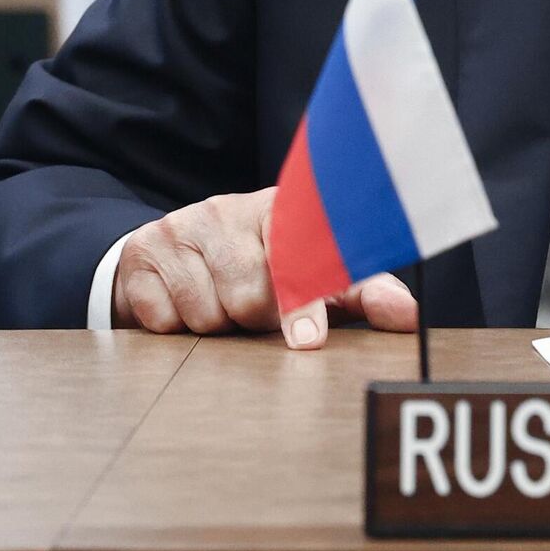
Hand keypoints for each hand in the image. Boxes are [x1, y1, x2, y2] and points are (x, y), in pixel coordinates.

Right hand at [110, 187, 418, 349]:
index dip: (302, 302)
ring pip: (206, 311)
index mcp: (277, 209)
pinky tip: (182, 306)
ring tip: (221, 307)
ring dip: (216, 326)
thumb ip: (360, 292)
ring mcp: (178, 229)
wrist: (169, 253)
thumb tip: (409, 316)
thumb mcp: (309, 273)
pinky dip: (175, 326)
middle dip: (255, 320)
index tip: (309, 342)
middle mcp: (226, 210)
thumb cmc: (257, 267)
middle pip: (248, 295)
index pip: (294, 255)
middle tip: (255, 314)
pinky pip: (163, 318)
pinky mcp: (140, 256)